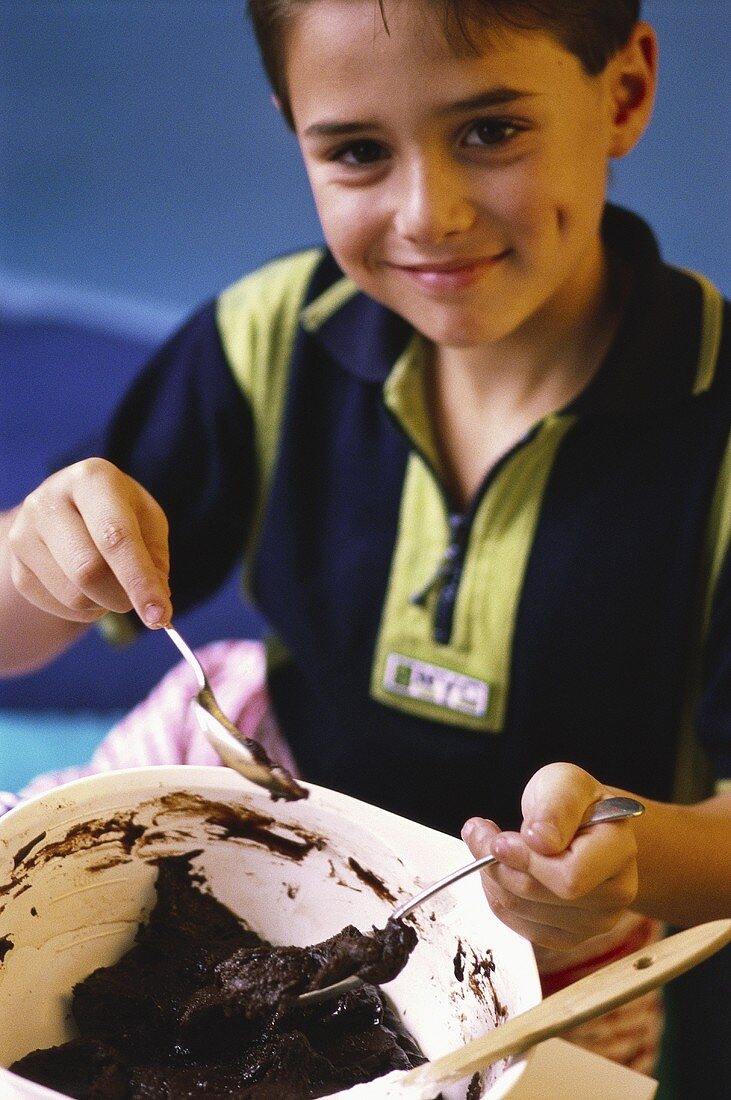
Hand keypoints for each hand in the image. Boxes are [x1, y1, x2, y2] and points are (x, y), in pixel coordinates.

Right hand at [7, 458, 171, 627]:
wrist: (71, 506)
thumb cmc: (119, 511)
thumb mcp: (148, 520)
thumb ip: (156, 561)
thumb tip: (155, 609)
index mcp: (91, 479)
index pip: (116, 537)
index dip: (139, 580)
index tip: (159, 616)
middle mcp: (48, 501)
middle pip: (87, 570)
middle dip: (122, 597)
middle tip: (140, 601)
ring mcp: (24, 533)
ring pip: (72, 596)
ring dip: (104, 604)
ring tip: (112, 583)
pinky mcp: (17, 565)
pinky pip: (57, 607)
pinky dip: (85, 610)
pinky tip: (89, 588)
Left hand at [461, 763, 638, 950]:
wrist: (585, 826)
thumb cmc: (575, 803)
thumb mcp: (565, 782)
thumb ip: (555, 806)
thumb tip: (539, 840)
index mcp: (619, 849)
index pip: (570, 875)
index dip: (527, 860)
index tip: (499, 839)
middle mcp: (616, 892)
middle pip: (538, 893)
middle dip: (497, 863)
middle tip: (479, 832)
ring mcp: (595, 921)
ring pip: (521, 909)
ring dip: (492, 877)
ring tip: (490, 846)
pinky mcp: (570, 936)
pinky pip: (518, 924)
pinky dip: (498, 896)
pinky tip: (502, 870)